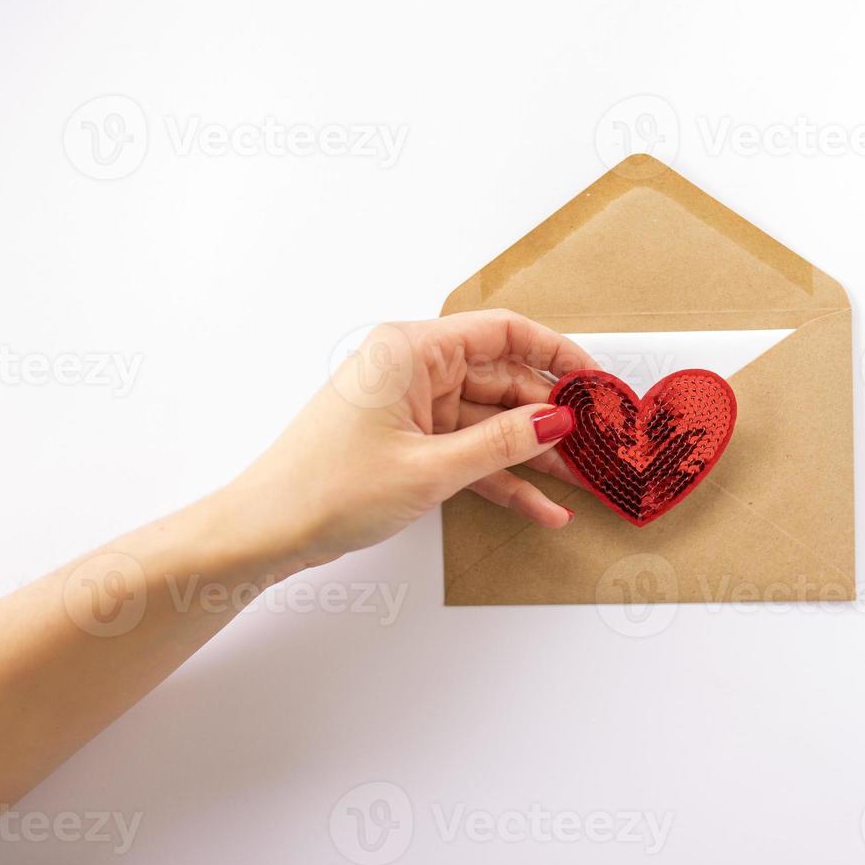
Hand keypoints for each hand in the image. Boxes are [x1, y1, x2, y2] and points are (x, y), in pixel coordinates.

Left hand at [221, 310, 596, 573]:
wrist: (265, 532)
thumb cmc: (326, 488)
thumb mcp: (429, 468)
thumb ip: (501, 442)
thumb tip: (558, 420)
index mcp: (411, 350)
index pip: (502, 333)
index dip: (556, 353)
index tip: (595, 380)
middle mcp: (413, 369)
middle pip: (502, 380)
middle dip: (551, 415)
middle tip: (599, 440)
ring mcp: (413, 408)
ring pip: (491, 422)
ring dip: (533, 453)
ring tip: (582, 480)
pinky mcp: (410, 443)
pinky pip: (470, 452)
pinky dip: (502, 478)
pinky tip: (541, 507)